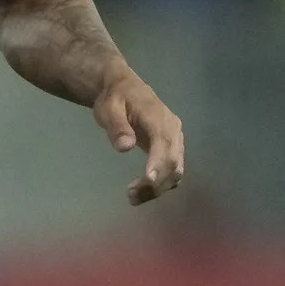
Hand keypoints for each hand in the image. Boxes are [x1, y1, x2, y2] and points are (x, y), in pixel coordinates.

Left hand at [95, 69, 184, 204]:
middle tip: (131, 197)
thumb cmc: (115, 98)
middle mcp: (173, 130)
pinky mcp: (172, 148)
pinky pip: (173, 170)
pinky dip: (162, 184)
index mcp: (159, 118)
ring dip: (158, 188)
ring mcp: (176, 139)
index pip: (164, 143)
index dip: (157, 164)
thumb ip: (117, 127)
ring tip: (133, 198)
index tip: (146, 181)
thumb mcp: (109, 108)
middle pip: (172, 162)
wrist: (123, 87)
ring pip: (175, 170)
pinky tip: (144, 192)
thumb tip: (125, 147)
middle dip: (155, 183)